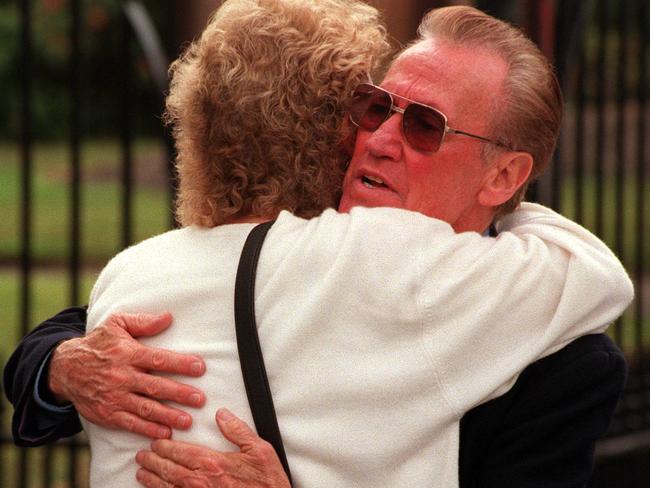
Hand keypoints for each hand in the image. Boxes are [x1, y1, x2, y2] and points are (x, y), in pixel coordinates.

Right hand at [48, 312, 206, 438]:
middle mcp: (122, 377)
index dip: (179, 363)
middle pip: (154, 386)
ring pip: (145, 408)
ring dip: (167, 416)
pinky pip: (130, 424)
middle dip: (179, 394)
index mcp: (127, 354)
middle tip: (200, 399)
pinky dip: (147, 429)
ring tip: (187, 421)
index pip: (157, 359)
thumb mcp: (116, 325)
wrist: (64, 368)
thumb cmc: (98, 344)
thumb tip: (168, 318)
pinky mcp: (107, 414)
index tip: (199, 367)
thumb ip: (143, 322)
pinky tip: (164, 434)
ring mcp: (114, 397)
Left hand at [135, 408, 290, 487]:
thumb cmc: (267, 482)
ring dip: (152, 480)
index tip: (156, 442)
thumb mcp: (260, 450)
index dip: (166, 447)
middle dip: (153, 461)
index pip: (182, 452)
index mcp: (214, 463)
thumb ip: (238, 431)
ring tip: (142, 473)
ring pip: (168, 487)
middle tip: (142, 456)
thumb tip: (222, 414)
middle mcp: (202, 482)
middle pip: (170, 469)